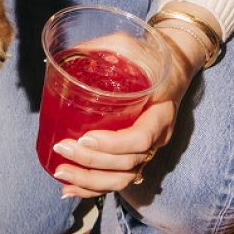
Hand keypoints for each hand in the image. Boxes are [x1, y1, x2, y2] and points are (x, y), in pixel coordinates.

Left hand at [52, 34, 200, 199]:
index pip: (141, 139)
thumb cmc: (149, 54)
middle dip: (92, 162)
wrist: (173, 65)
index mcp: (161, 112)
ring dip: (90, 181)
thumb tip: (62, 56)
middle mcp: (158, 137)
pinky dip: (92, 189)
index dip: (113, 144)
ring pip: (123, 178)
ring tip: (61, 173)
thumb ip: (101, 48)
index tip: (85, 137)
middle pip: (128, 163)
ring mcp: (148, 150)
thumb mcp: (129, 43)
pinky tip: (69, 190)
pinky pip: (118, 180)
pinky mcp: (135, 154)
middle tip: (62, 149)